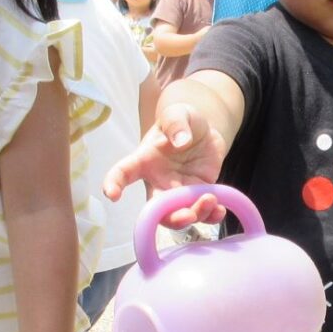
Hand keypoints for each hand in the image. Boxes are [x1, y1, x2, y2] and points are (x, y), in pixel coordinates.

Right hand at [102, 102, 227, 225]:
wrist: (204, 131)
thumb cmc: (183, 121)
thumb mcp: (179, 113)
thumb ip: (176, 123)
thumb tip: (181, 141)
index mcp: (144, 161)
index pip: (123, 173)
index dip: (114, 184)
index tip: (112, 194)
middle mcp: (158, 182)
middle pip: (155, 210)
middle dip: (170, 218)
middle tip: (187, 215)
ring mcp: (178, 192)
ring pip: (180, 216)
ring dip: (195, 215)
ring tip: (211, 200)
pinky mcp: (198, 196)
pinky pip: (202, 213)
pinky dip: (211, 216)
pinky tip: (220, 210)